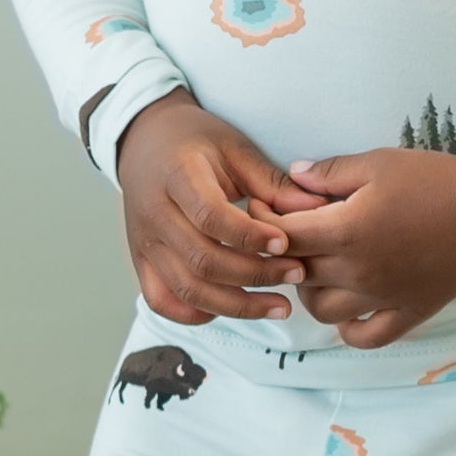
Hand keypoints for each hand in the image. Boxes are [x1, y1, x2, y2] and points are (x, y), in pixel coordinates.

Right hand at [115, 94, 317, 324]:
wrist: (145, 141)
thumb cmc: (196, 143)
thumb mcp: (234, 149)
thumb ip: (271, 182)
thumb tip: (315, 210)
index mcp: (176, 175)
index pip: (210, 216)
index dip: (250, 236)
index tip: (287, 244)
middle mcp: (153, 213)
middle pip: (202, 260)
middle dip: (255, 275)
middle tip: (297, 274)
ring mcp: (144, 242)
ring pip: (187, 289)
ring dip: (237, 305)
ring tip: (279, 306)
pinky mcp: (141, 262)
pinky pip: (163, 301)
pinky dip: (196, 313)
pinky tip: (231, 307)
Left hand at [271, 149, 455, 348]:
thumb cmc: (434, 180)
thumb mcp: (378, 163)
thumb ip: (329, 173)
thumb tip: (293, 176)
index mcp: (347, 231)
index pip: (284, 236)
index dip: (265, 222)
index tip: (263, 210)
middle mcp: (359, 271)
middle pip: (297, 273)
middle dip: (285, 252)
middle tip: (293, 234)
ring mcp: (382, 297)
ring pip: (321, 310)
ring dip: (311, 291)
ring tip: (320, 268)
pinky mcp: (408, 313)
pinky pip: (365, 336)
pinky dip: (348, 328)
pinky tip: (348, 306)